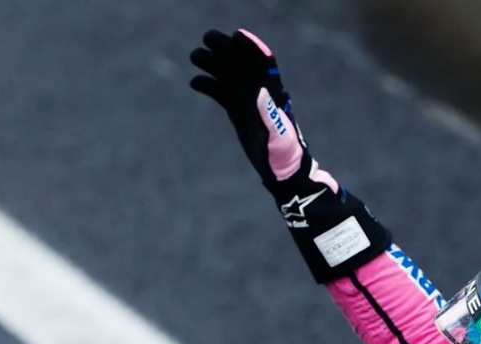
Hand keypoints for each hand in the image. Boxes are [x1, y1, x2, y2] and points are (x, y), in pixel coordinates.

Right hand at [189, 28, 319, 188]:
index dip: (252, 47)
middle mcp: (260, 93)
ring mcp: (247, 101)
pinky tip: (195, 82)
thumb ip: (270, 114)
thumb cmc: (285, 153)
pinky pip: (221, 93)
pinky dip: (209, 85)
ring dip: (213, 63)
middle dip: (226, 49)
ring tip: (195, 56)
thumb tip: (261, 92)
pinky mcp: (238, 112)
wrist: (283, 170)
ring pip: (228, 75)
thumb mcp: (279, 136)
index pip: (263, 63)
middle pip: (241, 64)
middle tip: (206, 39)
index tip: (237, 36)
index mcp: (273, 94)